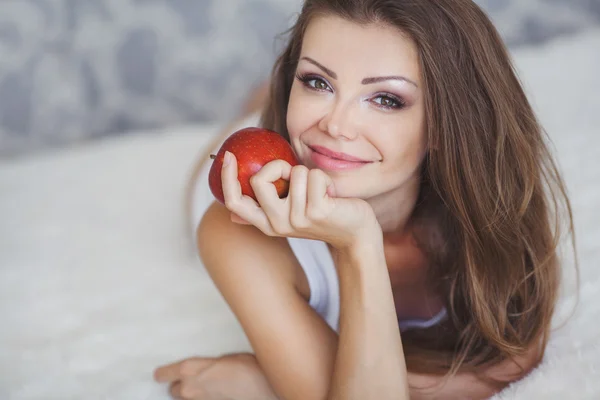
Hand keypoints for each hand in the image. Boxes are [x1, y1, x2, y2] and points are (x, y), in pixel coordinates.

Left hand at [153, 353, 277, 399]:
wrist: (264, 390)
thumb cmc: (248, 369)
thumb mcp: (226, 358)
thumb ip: (209, 365)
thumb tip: (207, 368)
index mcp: (189, 369)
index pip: (162, 374)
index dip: (164, 374)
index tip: (165, 373)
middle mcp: (189, 389)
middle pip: (174, 390)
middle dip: (182, 385)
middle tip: (196, 378)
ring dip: (193, 395)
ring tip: (209, 387)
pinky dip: (205, 399)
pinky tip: (218, 394)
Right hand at [221, 151, 380, 249]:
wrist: (356, 235)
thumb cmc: (323, 216)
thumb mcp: (291, 215)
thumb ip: (267, 210)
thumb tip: (232, 212)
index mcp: (267, 223)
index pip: (235, 202)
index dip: (226, 178)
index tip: (228, 156)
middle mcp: (278, 224)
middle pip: (259, 179)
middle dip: (278, 165)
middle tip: (296, 175)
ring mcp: (296, 219)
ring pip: (294, 172)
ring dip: (311, 175)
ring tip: (321, 192)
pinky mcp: (316, 211)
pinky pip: (314, 176)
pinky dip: (325, 179)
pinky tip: (332, 196)